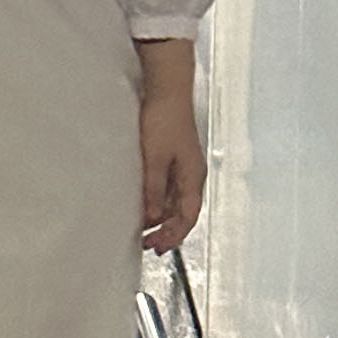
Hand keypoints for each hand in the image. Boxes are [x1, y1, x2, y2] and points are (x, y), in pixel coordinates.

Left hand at [137, 38, 205, 251]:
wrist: (167, 90)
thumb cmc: (165, 119)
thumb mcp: (154, 158)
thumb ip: (153, 189)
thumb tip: (152, 217)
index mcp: (193, 177)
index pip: (188, 217)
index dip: (173, 235)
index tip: (156, 247)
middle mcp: (192, 175)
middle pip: (184, 213)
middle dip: (167, 231)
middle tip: (147, 244)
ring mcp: (184, 167)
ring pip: (176, 203)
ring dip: (162, 218)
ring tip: (144, 229)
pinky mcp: (174, 158)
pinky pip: (170, 189)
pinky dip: (159, 202)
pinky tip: (145, 205)